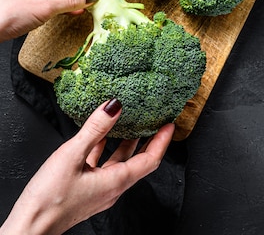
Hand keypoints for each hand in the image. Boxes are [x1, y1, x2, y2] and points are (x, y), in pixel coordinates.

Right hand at [0, 99, 174, 234]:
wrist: (29, 229)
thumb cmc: (49, 200)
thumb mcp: (71, 155)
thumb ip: (94, 129)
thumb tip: (114, 105)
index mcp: (117, 181)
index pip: (151, 159)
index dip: (162, 141)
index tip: (169, 124)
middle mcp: (113, 188)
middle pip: (139, 161)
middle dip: (149, 141)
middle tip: (156, 122)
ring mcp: (100, 191)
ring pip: (119, 163)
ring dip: (126, 144)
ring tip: (130, 124)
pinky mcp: (86, 192)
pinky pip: (102, 167)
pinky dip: (104, 151)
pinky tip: (96, 138)